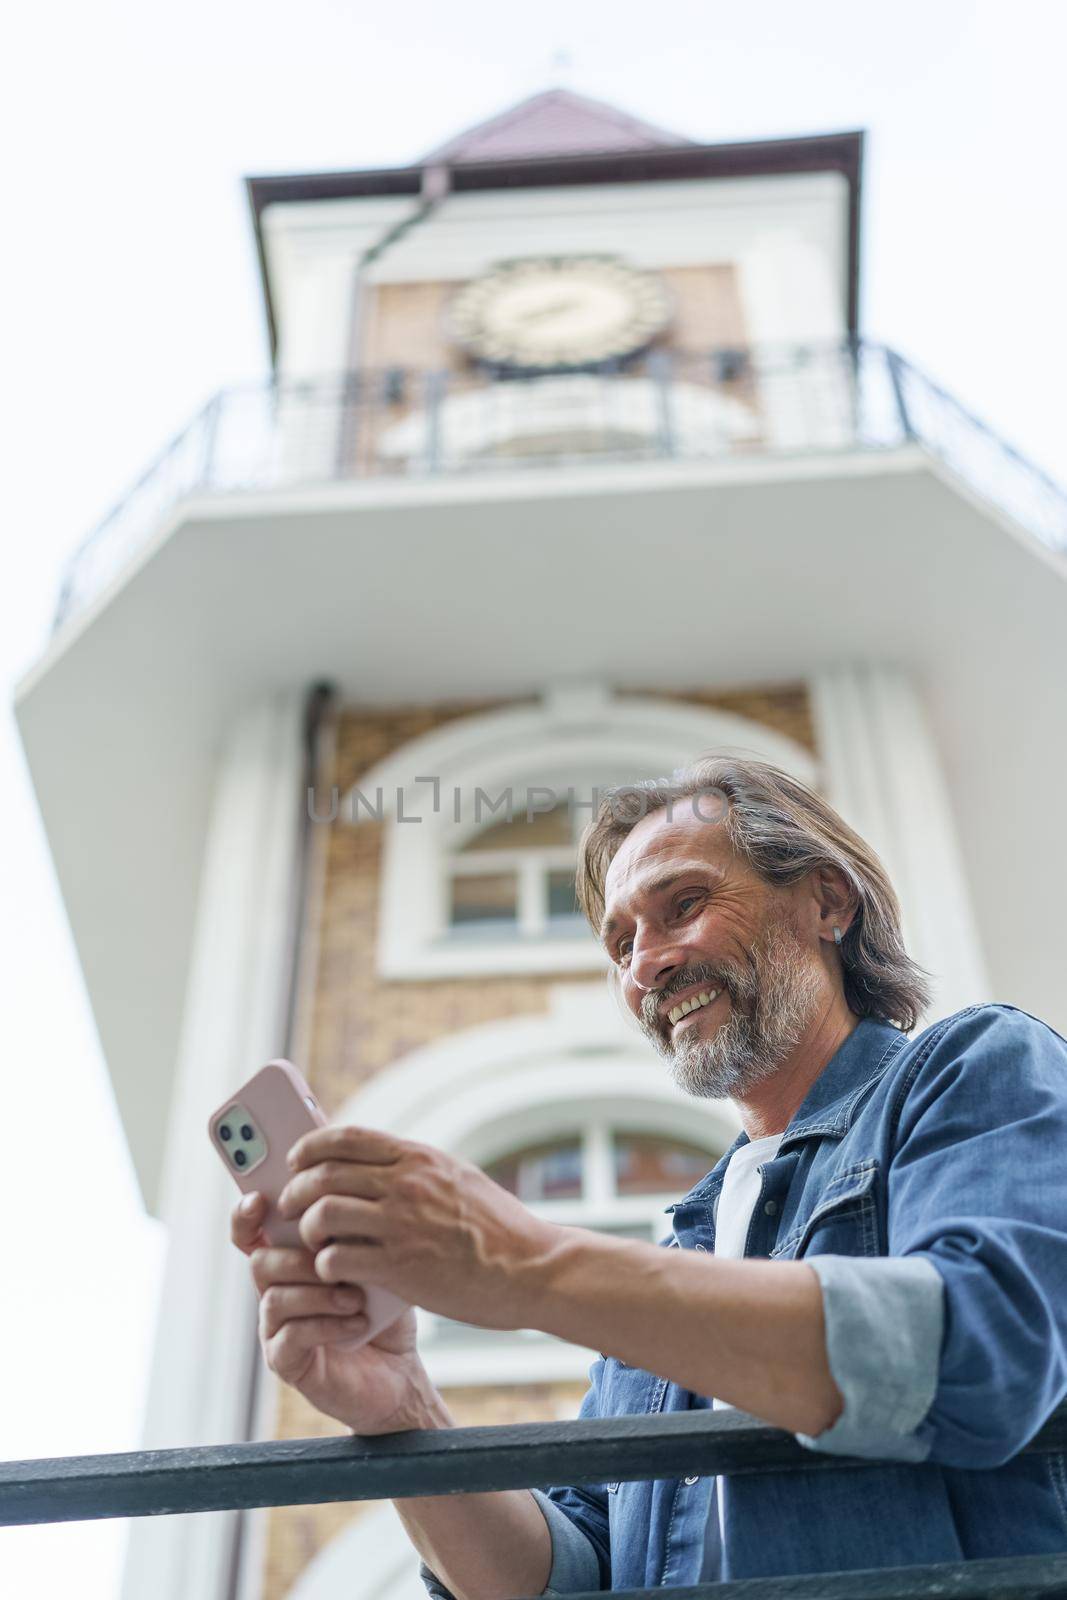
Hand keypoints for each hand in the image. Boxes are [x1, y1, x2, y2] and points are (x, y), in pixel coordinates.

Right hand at [230, 1191, 433, 1435]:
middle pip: (259, 1262)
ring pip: (274, 1298)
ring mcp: (276, 1330)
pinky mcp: (286, 1363)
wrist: (399, 1372)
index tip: (259, 1199)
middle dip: (299, 1258)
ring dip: (319, 1294)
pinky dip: (327, 1325)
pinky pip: (291, 1336)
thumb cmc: (384, 1312)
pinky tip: (357, 1323)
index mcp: (289, 1262)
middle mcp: (275, 1292)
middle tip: (335, 1261)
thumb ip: (350, 1235)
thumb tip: (343, 1201)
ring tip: (355, 1298)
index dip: (247, 1215)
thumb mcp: (372, 1263)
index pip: (252, 1233)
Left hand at [277, 1125, 564, 1329]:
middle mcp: (407, 1184)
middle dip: (296, 1191)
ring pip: (323, 1214)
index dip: (311, 1146)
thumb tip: (377, 1165)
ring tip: (313, 1243)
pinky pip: (337, 1259)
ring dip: (307, 1230)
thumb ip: (417, 1171)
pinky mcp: (400, 1267)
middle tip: (290, 1207)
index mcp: (420, 1158)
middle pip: (324, 1175)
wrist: (533, 1269)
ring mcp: (402, 1224)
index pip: (347, 1137)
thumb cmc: (498, 1228)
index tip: (297, 1159)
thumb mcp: (458, 1178)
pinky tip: (334, 1272)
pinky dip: (325, 1265)